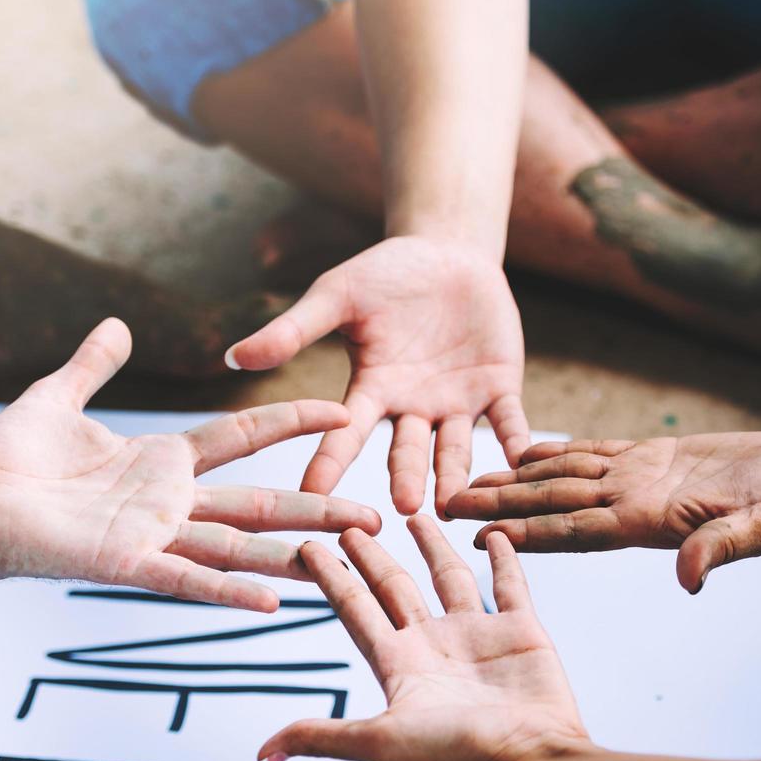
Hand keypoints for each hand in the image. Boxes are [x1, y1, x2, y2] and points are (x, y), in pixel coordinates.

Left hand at [0, 318, 381, 611]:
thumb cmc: (4, 461)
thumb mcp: (56, 399)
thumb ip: (92, 366)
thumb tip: (117, 326)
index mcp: (163, 462)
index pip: (246, 437)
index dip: (293, 420)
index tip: (341, 405)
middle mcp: (171, 503)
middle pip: (262, 502)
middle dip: (320, 506)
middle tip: (377, 512)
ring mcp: (155, 536)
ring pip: (240, 545)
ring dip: (296, 552)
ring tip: (350, 553)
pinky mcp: (128, 564)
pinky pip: (188, 581)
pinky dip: (230, 593)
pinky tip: (276, 602)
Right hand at [225, 237, 529, 516]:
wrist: (447, 254)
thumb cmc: (384, 275)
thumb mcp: (337, 296)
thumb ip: (294, 330)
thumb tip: (234, 357)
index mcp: (371, 390)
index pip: (346, 433)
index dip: (329, 462)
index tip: (312, 496)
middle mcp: (412, 409)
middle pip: (407, 450)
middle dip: (405, 476)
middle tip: (402, 506)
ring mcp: (456, 405)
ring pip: (457, 448)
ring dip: (457, 475)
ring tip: (457, 503)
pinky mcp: (499, 390)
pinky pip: (510, 422)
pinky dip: (518, 443)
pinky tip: (526, 464)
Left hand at [257, 516, 586, 760]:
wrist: (533, 760)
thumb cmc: (459, 754)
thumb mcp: (380, 741)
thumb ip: (322, 737)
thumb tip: (261, 756)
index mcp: (398, 665)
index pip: (355, 610)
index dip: (331, 579)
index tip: (308, 547)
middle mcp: (434, 647)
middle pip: (394, 589)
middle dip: (371, 557)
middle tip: (350, 523)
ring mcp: (477, 637)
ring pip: (448, 579)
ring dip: (431, 548)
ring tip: (414, 516)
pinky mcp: (521, 631)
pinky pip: (509, 584)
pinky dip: (502, 557)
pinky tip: (491, 533)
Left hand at [445, 434, 760, 592]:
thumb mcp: (758, 530)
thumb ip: (719, 550)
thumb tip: (689, 579)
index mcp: (643, 524)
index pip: (570, 531)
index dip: (525, 532)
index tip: (478, 535)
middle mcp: (628, 504)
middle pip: (550, 504)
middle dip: (498, 505)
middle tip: (443, 503)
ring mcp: (637, 480)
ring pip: (562, 477)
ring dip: (515, 480)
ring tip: (469, 477)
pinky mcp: (652, 457)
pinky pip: (593, 452)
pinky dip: (557, 451)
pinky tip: (525, 448)